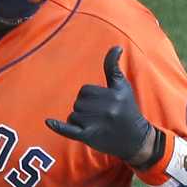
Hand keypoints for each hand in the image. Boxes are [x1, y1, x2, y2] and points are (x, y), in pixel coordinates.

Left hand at [45, 46, 165, 167]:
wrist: (136, 140)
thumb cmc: (128, 109)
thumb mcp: (123, 87)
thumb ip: (114, 67)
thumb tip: (116, 46)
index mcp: (113, 95)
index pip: (85, 90)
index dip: (90, 97)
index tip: (103, 105)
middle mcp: (106, 109)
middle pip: (78, 103)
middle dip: (84, 109)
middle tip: (100, 117)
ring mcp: (97, 124)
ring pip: (73, 115)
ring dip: (79, 120)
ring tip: (96, 125)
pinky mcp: (90, 137)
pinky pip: (69, 130)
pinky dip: (59, 127)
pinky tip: (49, 122)